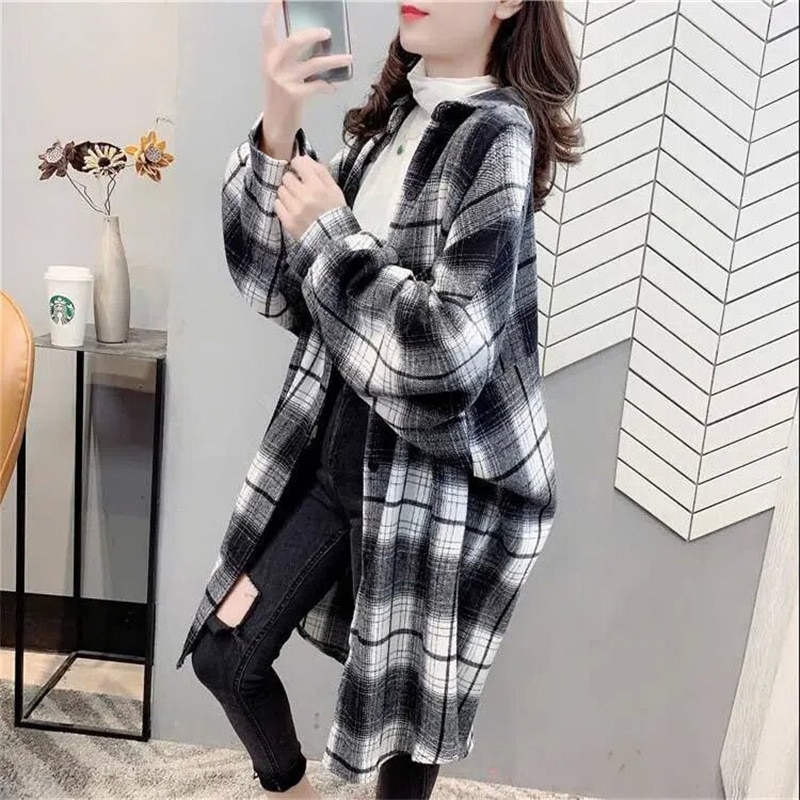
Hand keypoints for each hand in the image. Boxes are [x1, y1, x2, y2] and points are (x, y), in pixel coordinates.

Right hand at [260, 0, 353, 157]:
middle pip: (293, 42)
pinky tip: (334, 86)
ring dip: (333, 60)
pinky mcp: (294, 96)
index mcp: (269, 56)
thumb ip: (292, 57)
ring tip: (348, 58)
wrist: (276, 123)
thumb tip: (318, 40)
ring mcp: (283, 81)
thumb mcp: (281, 72)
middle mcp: (273, 66)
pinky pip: (316, 85)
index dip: (272, 11)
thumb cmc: (281, 95)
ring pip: (312, 64)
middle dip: (312, 34)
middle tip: (328, 31)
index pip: (267, 28)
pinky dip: (327, 85)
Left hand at [275, 155, 347, 239]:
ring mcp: (296, 210)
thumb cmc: (335, 213)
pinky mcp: (289, 221)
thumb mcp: (334, 189)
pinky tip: (291, 208)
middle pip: (287, 177)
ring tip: (296, 200)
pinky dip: (282, 205)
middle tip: (299, 188)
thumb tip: (305, 159)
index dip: (298, 165)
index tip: (299, 170)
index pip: (299, 163)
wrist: (334, 239)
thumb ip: (321, 172)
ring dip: (287, 193)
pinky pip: (277, 205)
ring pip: (281, 190)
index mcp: (318, 186)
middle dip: (293, 181)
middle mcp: (305, 196)